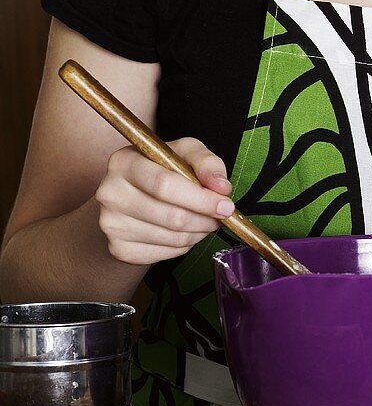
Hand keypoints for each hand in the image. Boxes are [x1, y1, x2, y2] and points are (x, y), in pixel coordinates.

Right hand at [95, 137, 234, 265]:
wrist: (132, 194)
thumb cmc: (162, 168)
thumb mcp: (185, 152)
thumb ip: (206, 162)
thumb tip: (221, 187)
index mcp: (124, 162)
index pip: (164, 185)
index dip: (200, 199)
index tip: (226, 205)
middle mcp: (110, 192)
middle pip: (170, 215)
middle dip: (205, 219)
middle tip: (221, 216)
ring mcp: (111, 223)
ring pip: (170, 237)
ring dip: (198, 232)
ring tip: (206, 222)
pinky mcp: (118, 248)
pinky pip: (164, 253)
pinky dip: (184, 246)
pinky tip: (186, 232)